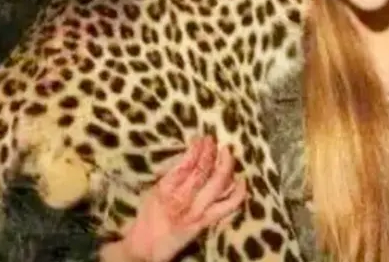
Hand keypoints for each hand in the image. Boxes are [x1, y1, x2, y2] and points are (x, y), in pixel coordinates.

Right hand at [118, 136, 247, 261]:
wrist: (146, 249)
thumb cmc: (149, 217)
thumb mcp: (152, 191)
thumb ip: (168, 174)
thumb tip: (185, 155)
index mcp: (165, 189)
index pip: (185, 164)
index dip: (195, 150)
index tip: (200, 139)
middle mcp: (183, 199)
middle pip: (202, 171)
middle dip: (209, 153)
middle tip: (213, 140)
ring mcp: (197, 210)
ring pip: (217, 184)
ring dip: (224, 165)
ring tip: (226, 151)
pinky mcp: (207, 222)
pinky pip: (227, 206)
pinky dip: (238, 193)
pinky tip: (242, 179)